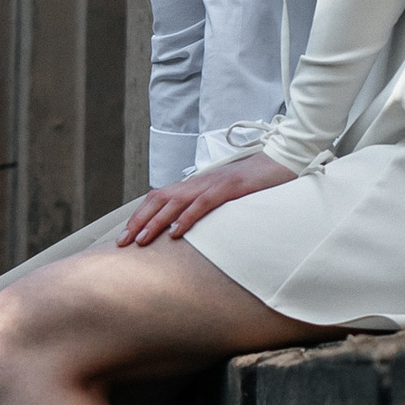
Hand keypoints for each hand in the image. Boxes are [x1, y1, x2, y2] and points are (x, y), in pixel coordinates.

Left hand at [118, 154, 297, 243]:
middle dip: (139, 222)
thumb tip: (187, 224)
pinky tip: (176, 232)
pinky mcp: (229, 188)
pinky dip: (187, 218)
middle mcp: (198, 182)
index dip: (140, 216)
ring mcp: (212, 184)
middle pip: (158, 200)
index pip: (158, 198)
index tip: (126, 237)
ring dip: (156, 222)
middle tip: (123, 244)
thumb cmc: (253, 181)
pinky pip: (202, 204)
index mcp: (194, 185)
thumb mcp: (223, 195)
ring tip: (142, 241)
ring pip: (175, 203)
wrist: (280, 160)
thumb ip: (204, 205)